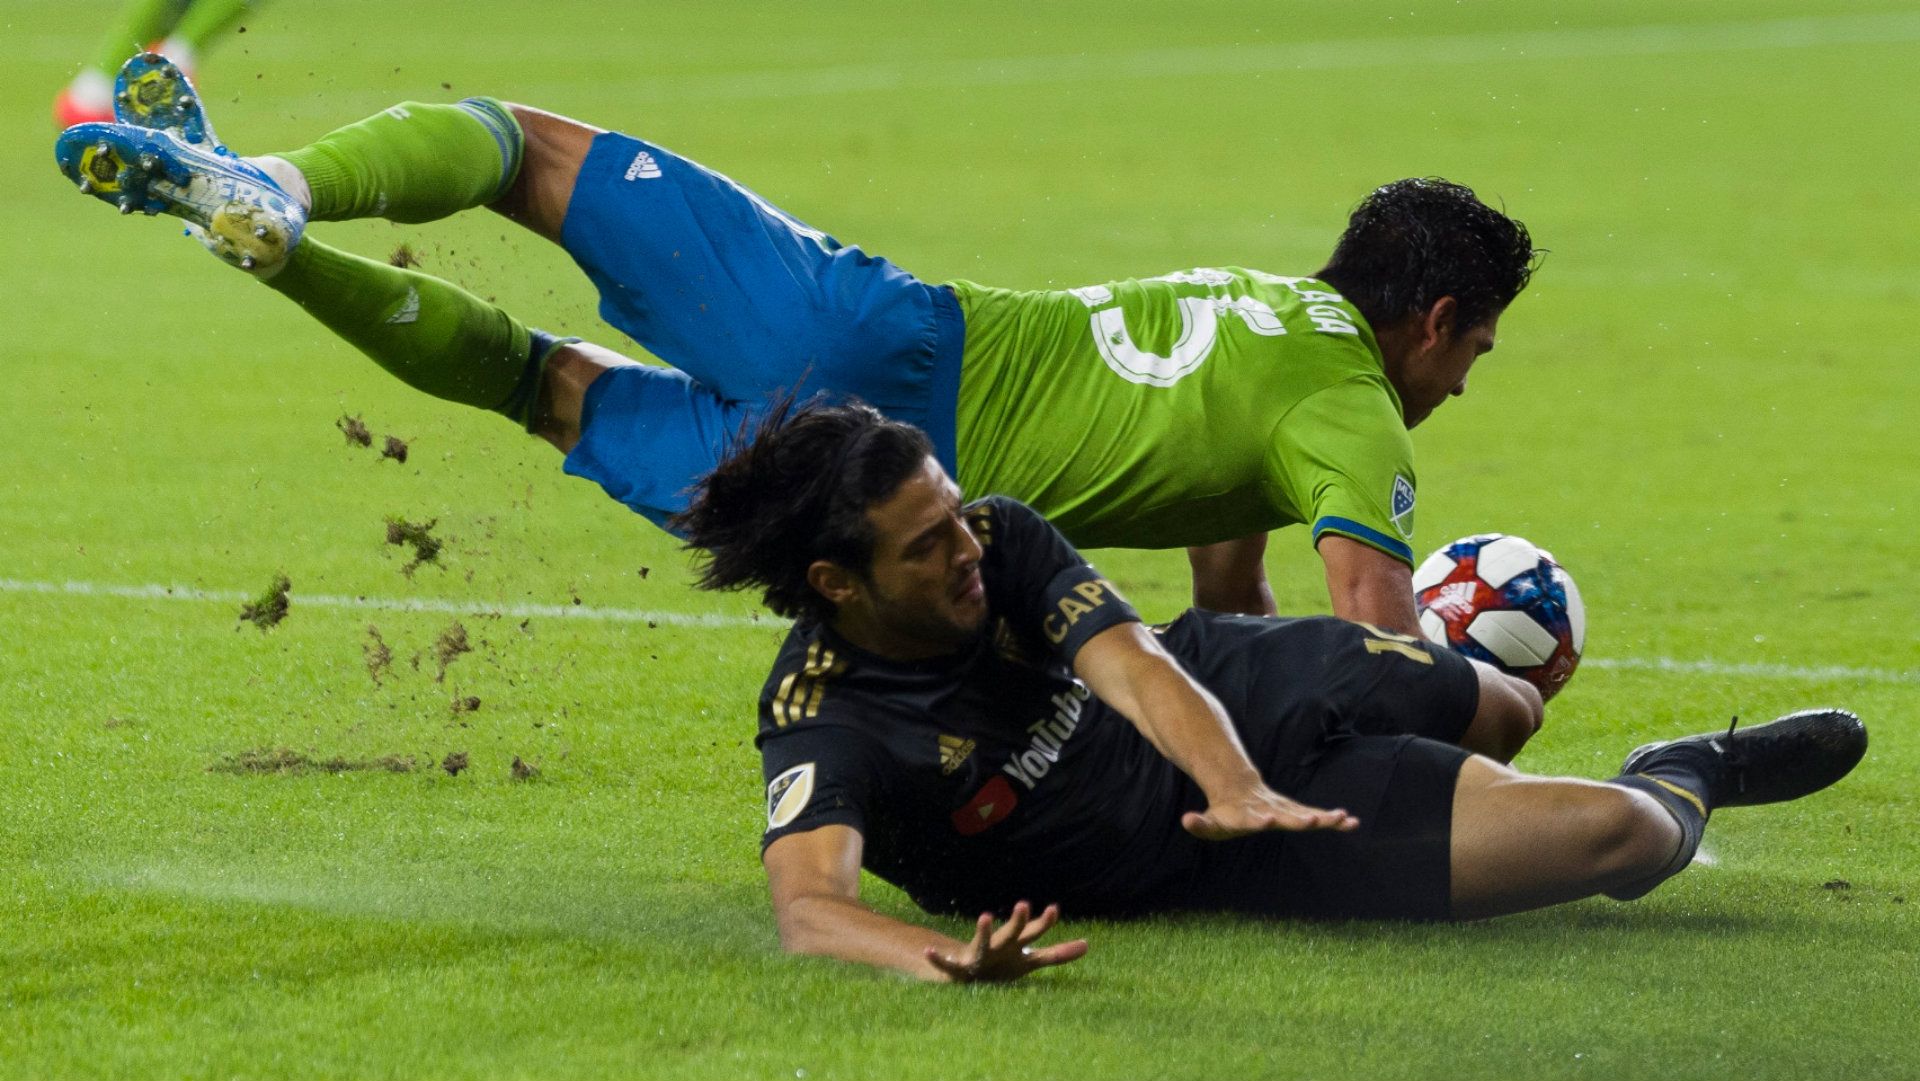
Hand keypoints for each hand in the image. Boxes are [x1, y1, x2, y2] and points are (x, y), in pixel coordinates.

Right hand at [924, 901, 1088, 983]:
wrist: (966, 970)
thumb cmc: (1003, 964)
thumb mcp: (1030, 961)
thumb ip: (1057, 954)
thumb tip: (1087, 945)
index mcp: (1015, 945)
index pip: (1032, 932)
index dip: (1043, 922)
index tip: (1054, 909)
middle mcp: (998, 946)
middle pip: (1011, 934)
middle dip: (1017, 921)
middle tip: (1024, 904)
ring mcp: (978, 954)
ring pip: (982, 943)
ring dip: (983, 931)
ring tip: (984, 916)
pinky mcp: (959, 968)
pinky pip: (947, 965)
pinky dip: (937, 959)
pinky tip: (928, 952)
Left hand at [1181, 784, 1359, 839]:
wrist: (1238, 788)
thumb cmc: (1223, 812)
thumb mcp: (1208, 821)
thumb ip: (1199, 823)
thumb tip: (1186, 819)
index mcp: (1249, 815)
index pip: (1254, 819)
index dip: (1260, 819)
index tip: (1269, 819)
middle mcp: (1270, 810)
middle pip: (1286, 815)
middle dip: (1299, 818)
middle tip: (1314, 819)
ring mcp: (1284, 809)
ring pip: (1306, 812)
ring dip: (1324, 818)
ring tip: (1345, 819)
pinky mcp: (1294, 811)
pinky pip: (1314, 816)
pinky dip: (1332, 820)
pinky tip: (1352, 823)